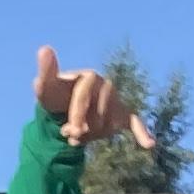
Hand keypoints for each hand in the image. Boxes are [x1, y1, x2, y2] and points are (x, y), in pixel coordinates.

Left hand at [36, 46, 150, 151]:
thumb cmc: (56, 96)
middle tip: (68, 134)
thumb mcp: (46, 87)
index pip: (85, 96)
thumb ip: (46, 72)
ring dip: (89, 136)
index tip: (68, 131)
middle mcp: (105, 86)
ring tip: (78, 134)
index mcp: (89, 77)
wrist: (66, 108)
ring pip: (106, 126)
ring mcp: (114, 100)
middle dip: (81, 129)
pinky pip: (134, 123)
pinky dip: (142, 133)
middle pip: (97, 115)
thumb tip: (43, 49)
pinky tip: (149, 144)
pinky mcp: (121, 115)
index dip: (77, 114)